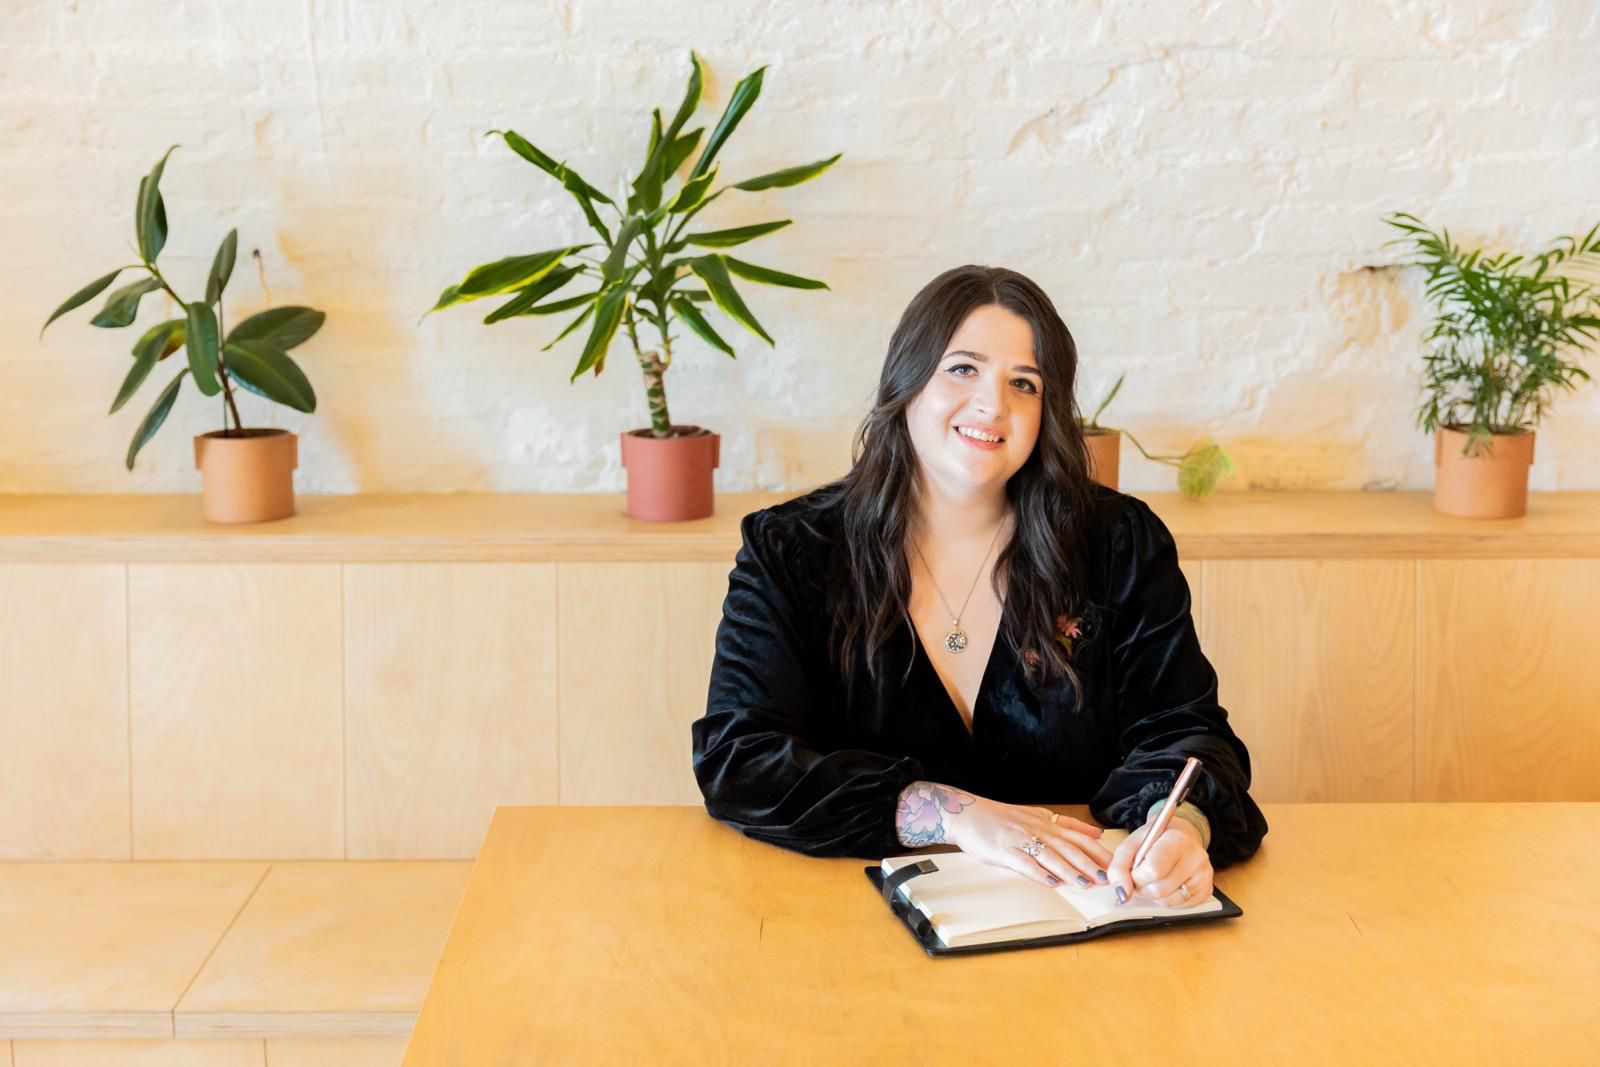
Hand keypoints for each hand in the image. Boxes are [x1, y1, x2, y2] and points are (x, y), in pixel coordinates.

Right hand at [945, 795, 1115, 888]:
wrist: (969, 814)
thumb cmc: (1003, 818)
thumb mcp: (1038, 815)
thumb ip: (1068, 825)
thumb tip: (1097, 832)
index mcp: (1048, 822)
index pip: (1079, 837)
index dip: (1099, 851)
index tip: (1116, 864)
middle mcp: (1038, 829)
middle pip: (1069, 848)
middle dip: (1090, 864)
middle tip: (1107, 878)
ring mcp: (1021, 840)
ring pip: (1051, 856)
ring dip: (1069, 871)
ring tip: (1085, 884)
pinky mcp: (1005, 851)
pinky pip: (1025, 864)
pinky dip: (1039, 874)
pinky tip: (1052, 884)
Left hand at [1105, 814, 1212, 906]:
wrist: (1181, 836)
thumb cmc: (1154, 840)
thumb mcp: (1132, 844)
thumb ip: (1119, 866)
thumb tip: (1121, 893)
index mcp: (1177, 840)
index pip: (1153, 870)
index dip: (1137, 877)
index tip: (1134, 871)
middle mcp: (1196, 857)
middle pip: (1159, 889)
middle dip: (1143, 888)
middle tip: (1141, 877)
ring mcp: (1204, 875)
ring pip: (1168, 901)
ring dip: (1153, 895)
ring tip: (1154, 880)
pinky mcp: (1207, 890)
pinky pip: (1179, 906)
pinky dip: (1166, 900)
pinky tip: (1168, 884)